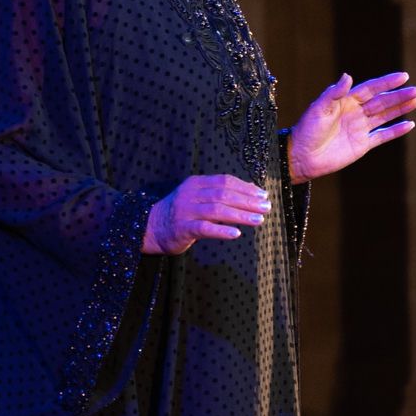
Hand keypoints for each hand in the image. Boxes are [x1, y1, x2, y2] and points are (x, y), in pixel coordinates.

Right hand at [142, 174, 269, 254]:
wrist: (150, 227)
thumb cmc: (180, 212)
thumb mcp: (197, 197)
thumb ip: (220, 193)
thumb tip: (252, 190)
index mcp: (195, 183)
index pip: (224, 181)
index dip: (245, 187)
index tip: (263, 195)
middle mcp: (190, 195)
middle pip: (223, 195)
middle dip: (247, 201)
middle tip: (266, 207)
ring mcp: (185, 211)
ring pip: (217, 210)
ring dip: (240, 215)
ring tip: (259, 220)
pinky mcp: (182, 228)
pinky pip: (204, 228)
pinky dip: (221, 231)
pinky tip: (236, 234)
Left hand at [287, 71, 415, 183]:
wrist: (302, 157)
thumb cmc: (306, 131)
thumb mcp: (318, 109)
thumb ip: (333, 94)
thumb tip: (348, 76)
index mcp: (344, 102)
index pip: (370, 89)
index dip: (386, 83)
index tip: (403, 76)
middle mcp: (354, 113)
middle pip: (381, 101)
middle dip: (399, 95)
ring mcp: (359, 128)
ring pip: (385, 116)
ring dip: (400, 108)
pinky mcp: (363, 144)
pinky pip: (383, 136)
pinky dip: (396, 131)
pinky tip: (409, 124)